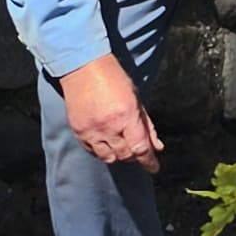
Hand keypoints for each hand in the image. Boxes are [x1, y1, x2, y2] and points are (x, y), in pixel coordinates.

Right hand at [57, 52, 161, 169]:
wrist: (83, 67)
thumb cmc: (113, 79)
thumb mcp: (136, 100)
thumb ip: (147, 126)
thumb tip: (157, 147)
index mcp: (126, 116)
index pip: (141, 148)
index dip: (149, 162)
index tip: (154, 167)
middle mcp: (109, 126)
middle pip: (125, 155)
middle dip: (134, 156)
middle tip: (137, 150)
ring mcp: (92, 130)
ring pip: (108, 158)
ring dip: (119, 156)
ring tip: (121, 146)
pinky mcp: (79, 131)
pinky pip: (92, 151)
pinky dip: (102, 151)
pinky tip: (107, 142)